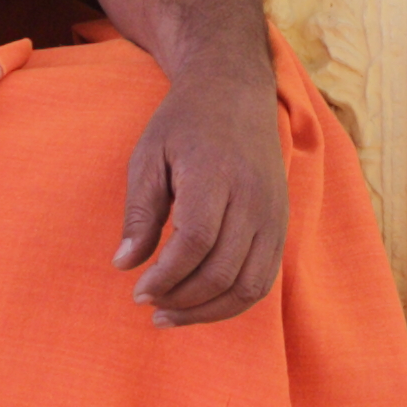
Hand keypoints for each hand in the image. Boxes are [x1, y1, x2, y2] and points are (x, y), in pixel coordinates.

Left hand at [115, 61, 288, 325]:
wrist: (236, 92)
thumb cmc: (184, 123)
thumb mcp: (148, 157)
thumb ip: (140, 213)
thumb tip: (125, 264)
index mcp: (216, 175)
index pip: (194, 243)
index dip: (164, 276)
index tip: (137, 291)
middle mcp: (253, 198)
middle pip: (222, 271)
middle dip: (181, 300)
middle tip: (148, 304)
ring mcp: (273, 214)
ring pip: (249, 286)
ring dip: (209, 311)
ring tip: (172, 314)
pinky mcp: (281, 224)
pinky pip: (264, 279)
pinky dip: (234, 301)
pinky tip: (203, 303)